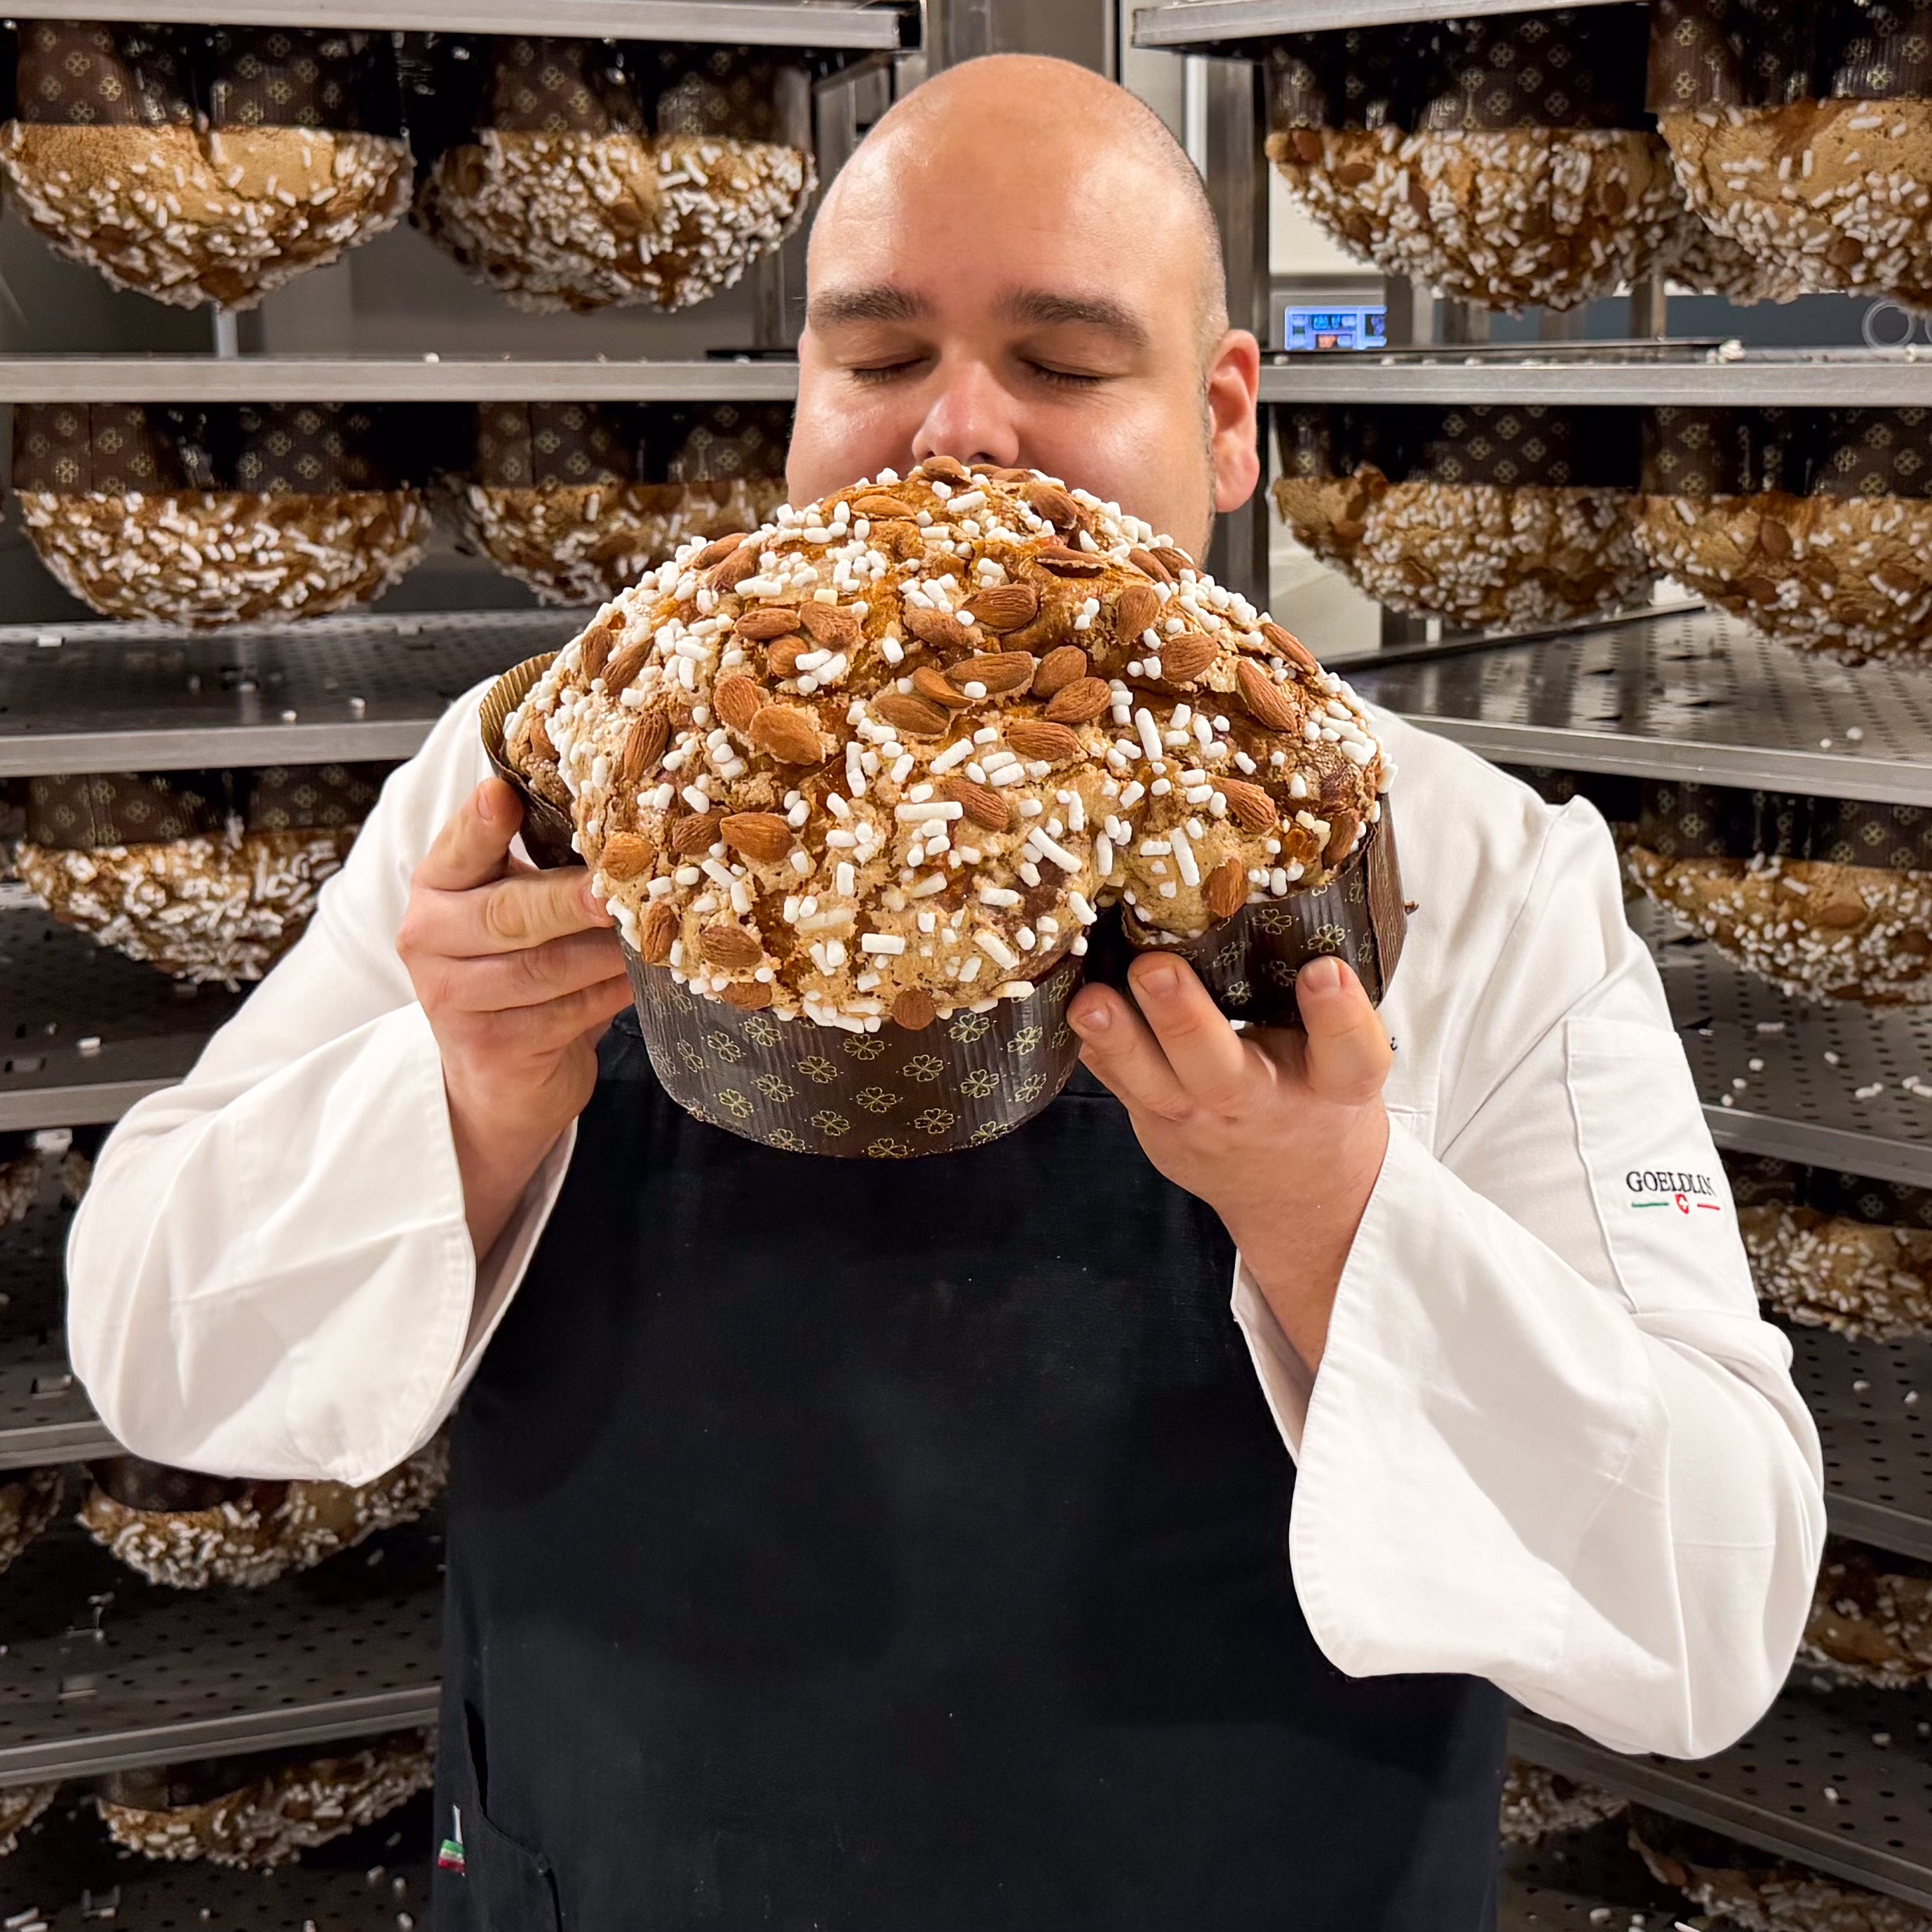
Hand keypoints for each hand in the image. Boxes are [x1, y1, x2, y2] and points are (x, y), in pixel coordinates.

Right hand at [397, 779, 631, 1258]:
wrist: (503, 1077)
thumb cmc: (521, 970)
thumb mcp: (520, 908)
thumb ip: (545, 866)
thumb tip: (622, 823)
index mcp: (437, 886)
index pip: (459, 846)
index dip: (481, 822)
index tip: (503, 794)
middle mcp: (428, 937)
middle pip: (508, 912)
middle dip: (569, 900)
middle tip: (617, 888)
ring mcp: (452, 999)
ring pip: (543, 967)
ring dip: (606, 952)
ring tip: (654, 935)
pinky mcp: (490, 1049)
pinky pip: (565, 1013)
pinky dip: (610, 994)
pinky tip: (643, 981)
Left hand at [1067, 954, 1391, 1370]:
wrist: (1295, 1195)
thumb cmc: (1317, 1097)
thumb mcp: (1344, 1058)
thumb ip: (1321, 1006)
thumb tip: (1266, 905)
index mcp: (1335, 1084)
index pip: (1350, 1054)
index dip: (1337, 1014)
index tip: (1323, 971)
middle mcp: (1263, 1105)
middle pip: (1224, 1072)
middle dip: (1184, 1019)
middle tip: (1155, 968)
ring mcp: (1200, 1124)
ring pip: (1152, 1086)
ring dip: (1118, 1041)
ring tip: (1090, 1003)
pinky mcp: (1155, 1127)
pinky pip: (1119, 1084)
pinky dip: (1094, 1045)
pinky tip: (1070, 1005)